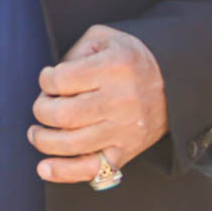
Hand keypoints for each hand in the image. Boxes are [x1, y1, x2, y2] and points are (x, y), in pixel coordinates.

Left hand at [27, 24, 167, 184]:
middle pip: (63, 115)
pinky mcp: (127, 150)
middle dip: (41, 110)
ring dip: (44, 141)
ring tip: (36, 134)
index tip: (49, 79)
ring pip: (72, 144)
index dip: (45, 80)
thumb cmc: (129, 59)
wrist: (175, 84)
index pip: (60, 80)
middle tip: (43, 105)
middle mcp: (120, 100)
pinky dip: (65, 172)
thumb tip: (51, 80)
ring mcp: (124, 129)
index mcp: (114, 67)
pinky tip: (44, 168)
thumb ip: (75, 51)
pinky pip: (92, 168)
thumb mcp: (104, 38)